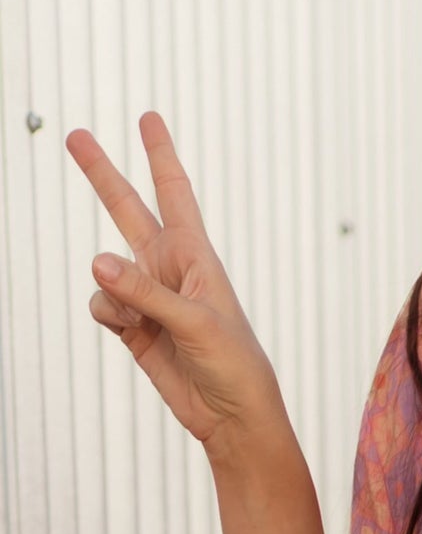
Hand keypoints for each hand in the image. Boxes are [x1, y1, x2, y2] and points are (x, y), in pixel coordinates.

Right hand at [68, 112, 287, 463]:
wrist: (231, 416)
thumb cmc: (233, 364)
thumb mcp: (196, 323)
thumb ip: (146, 293)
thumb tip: (97, 264)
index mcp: (195, 254)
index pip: (173, 192)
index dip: (160, 154)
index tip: (149, 118)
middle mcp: (167, 268)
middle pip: (127, 209)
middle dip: (102, 174)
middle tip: (76, 136)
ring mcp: (147, 296)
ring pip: (107, 271)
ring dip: (114, 291)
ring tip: (141, 320)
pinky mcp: (133, 326)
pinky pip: (103, 306)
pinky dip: (110, 316)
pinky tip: (131, 332)